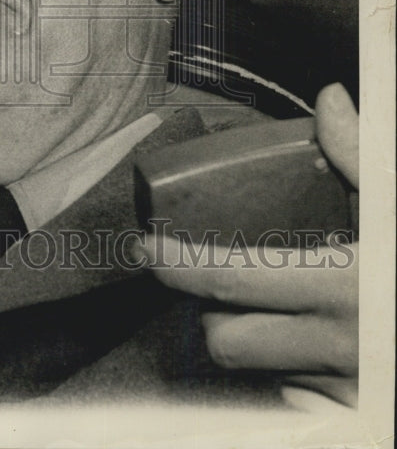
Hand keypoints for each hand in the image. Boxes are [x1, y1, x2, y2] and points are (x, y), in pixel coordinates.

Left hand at [138, 83, 358, 407]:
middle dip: (204, 307)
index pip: (232, 281)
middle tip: (191, 274)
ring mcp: (347, 389)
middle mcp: (342, 346)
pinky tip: (296, 344)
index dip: (178, 265)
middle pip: (227, 338)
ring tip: (248, 304)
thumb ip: (364, 156)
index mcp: (347, 285)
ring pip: (254, 370)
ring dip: (240, 337)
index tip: (151, 246)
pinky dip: (282, 374)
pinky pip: (290, 401)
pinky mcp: (353, 415)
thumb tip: (329, 99)